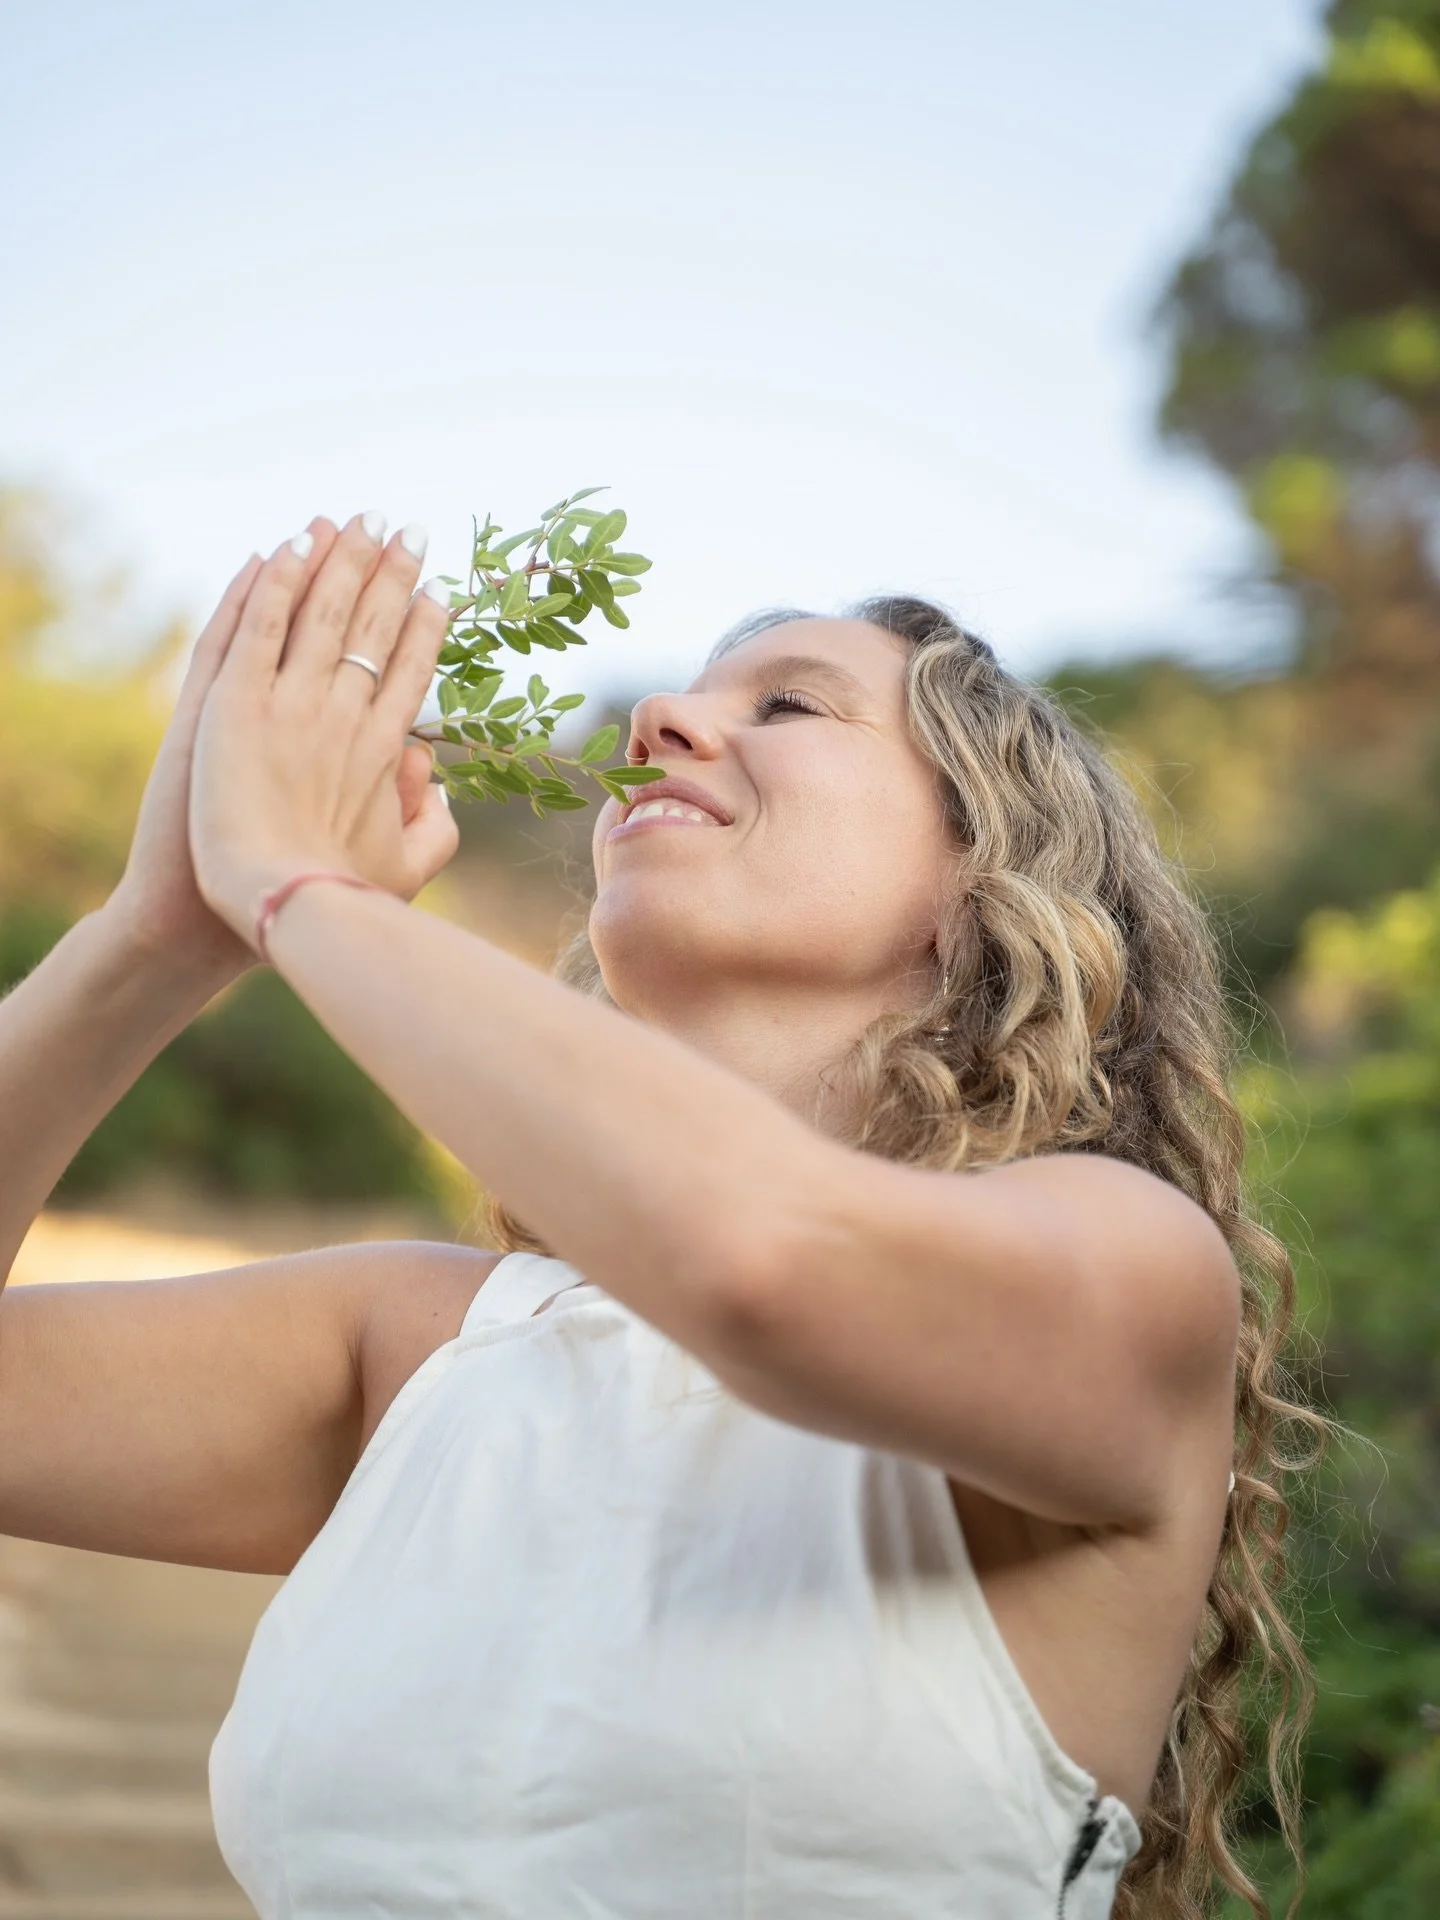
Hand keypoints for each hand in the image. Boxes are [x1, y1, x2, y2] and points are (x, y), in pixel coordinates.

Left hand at [188, 512, 460, 949]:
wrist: (276, 904)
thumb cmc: (339, 901)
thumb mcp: (410, 872)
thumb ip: (437, 827)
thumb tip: (439, 783)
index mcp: (387, 751)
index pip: (412, 668)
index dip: (425, 624)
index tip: (437, 590)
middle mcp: (346, 715)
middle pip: (374, 626)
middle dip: (392, 572)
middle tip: (407, 530)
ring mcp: (293, 703)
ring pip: (322, 612)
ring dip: (341, 558)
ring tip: (355, 519)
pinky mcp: (239, 701)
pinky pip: (260, 625)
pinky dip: (277, 580)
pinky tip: (290, 543)